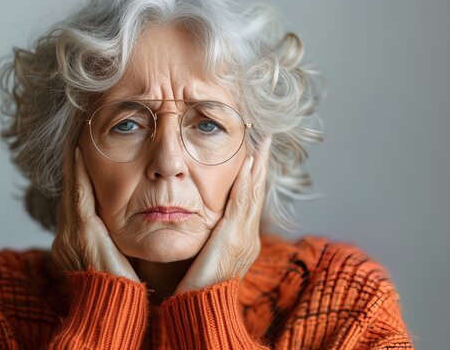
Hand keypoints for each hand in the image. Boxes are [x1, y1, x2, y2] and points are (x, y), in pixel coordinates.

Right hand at [51, 147, 139, 281]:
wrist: (116, 308)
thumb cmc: (124, 290)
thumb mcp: (116, 262)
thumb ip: (113, 243)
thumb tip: (128, 228)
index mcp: (72, 248)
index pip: (75, 208)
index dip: (77, 183)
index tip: (81, 159)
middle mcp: (65, 240)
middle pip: (70, 197)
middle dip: (72, 171)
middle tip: (76, 144)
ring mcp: (70, 236)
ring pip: (71, 192)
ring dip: (73, 166)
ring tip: (77, 143)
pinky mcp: (81, 232)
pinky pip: (78, 194)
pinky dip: (77, 172)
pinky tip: (78, 151)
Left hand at [175, 136, 271, 292]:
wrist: (197, 309)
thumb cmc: (190, 286)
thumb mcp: (198, 256)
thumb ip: (199, 237)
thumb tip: (187, 219)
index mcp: (239, 241)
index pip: (246, 202)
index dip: (250, 178)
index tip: (251, 154)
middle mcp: (248, 238)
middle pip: (256, 194)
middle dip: (260, 166)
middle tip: (262, 140)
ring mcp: (245, 238)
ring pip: (253, 194)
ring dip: (257, 167)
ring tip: (259, 144)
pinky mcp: (235, 239)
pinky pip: (243, 203)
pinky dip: (247, 182)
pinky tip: (248, 163)